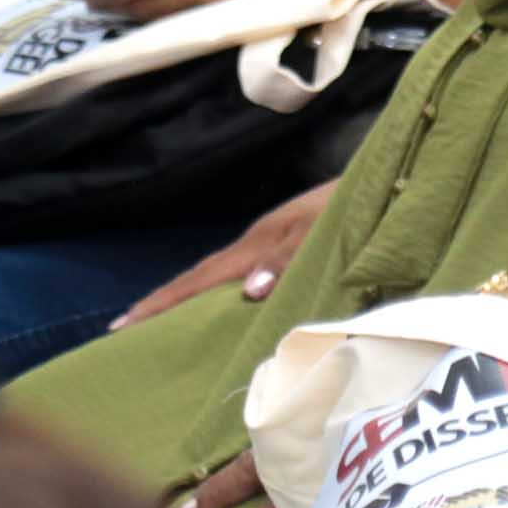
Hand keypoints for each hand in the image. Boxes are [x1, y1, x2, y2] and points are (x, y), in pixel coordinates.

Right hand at [112, 180, 336, 329]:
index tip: (123, 324)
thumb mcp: (322, 232)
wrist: (384, 178)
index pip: (200, 278)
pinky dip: (219, 292)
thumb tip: (247, 292)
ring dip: (187, 297)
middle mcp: (257, 241)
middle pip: (200, 275)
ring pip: (218, 275)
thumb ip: (287, 259)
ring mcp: (271, 241)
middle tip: (124, 329)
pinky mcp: (288, 243)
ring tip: (159, 324)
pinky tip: (220, 305)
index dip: (163, 302)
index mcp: (259, 242)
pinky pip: (241, 274)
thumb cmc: (353, 206)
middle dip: (162, 301)